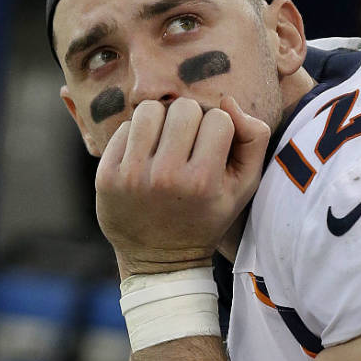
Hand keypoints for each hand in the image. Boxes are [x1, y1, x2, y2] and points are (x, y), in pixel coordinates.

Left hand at [95, 95, 270, 277]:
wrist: (160, 260)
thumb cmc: (207, 217)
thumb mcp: (243, 187)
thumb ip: (254, 139)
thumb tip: (228, 101)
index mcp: (203, 181)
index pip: (218, 118)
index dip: (219, 131)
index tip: (212, 151)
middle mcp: (165, 177)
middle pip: (184, 108)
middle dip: (191, 121)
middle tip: (188, 145)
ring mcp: (131, 176)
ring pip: (150, 110)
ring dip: (161, 121)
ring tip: (166, 143)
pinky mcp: (106, 177)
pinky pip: (125, 128)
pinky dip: (138, 137)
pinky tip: (145, 157)